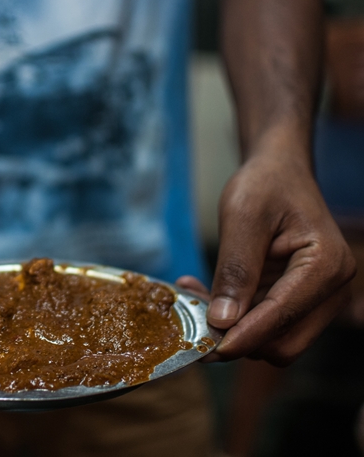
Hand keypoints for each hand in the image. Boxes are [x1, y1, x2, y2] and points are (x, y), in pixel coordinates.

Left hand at [203, 153, 355, 365]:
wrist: (278, 172)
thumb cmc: (265, 185)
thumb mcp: (243, 217)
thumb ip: (236, 269)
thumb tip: (223, 321)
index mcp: (325, 264)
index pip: (282, 316)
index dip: (242, 336)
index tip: (204, 347)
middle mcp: (330, 289)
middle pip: (282, 343)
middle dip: (235, 340)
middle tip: (190, 322)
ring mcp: (316, 299)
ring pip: (271, 341)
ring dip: (230, 330)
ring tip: (193, 296)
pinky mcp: (296, 301)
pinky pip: (263, 325)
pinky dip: (233, 319)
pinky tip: (202, 294)